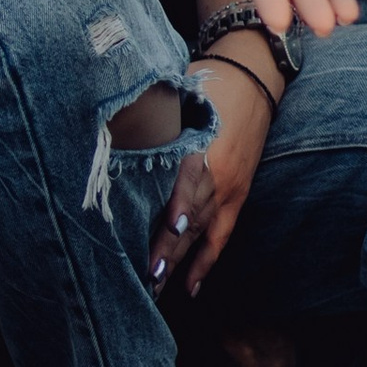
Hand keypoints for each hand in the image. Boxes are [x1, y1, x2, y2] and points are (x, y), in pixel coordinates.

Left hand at [146, 54, 277, 293]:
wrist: (254, 78)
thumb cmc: (208, 83)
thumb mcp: (178, 92)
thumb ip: (153, 117)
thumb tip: (111, 130)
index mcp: (203, 143)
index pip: (188, 179)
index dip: (177, 206)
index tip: (162, 231)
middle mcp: (218, 171)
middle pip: (190, 215)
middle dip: (167, 248)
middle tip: (144, 277)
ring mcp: (230, 188)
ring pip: (200, 232)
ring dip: (179, 261)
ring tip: (156, 288)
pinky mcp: (238, 196)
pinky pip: (221, 236)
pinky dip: (206, 262)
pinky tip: (190, 287)